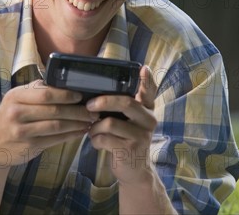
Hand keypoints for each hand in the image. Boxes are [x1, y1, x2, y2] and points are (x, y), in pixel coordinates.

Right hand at [0, 80, 98, 166]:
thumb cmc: (8, 119)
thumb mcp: (14, 100)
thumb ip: (34, 90)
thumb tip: (61, 83)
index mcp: (15, 96)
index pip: (45, 93)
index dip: (66, 94)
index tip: (81, 96)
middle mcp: (17, 112)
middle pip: (54, 110)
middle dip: (77, 110)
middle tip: (92, 111)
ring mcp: (22, 131)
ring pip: (56, 126)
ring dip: (77, 124)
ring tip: (90, 121)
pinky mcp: (29, 146)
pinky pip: (55, 139)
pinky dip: (70, 135)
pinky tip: (80, 132)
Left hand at [86, 65, 158, 183]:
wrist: (134, 170)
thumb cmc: (125, 139)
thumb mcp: (128, 122)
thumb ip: (121, 107)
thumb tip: (97, 92)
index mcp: (147, 110)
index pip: (150, 92)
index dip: (147, 80)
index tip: (143, 68)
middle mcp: (148, 121)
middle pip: (125, 103)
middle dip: (102, 101)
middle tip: (88, 105)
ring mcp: (141, 136)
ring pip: (109, 123)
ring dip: (94, 127)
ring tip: (92, 131)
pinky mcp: (129, 150)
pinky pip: (104, 138)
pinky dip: (94, 140)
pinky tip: (96, 143)